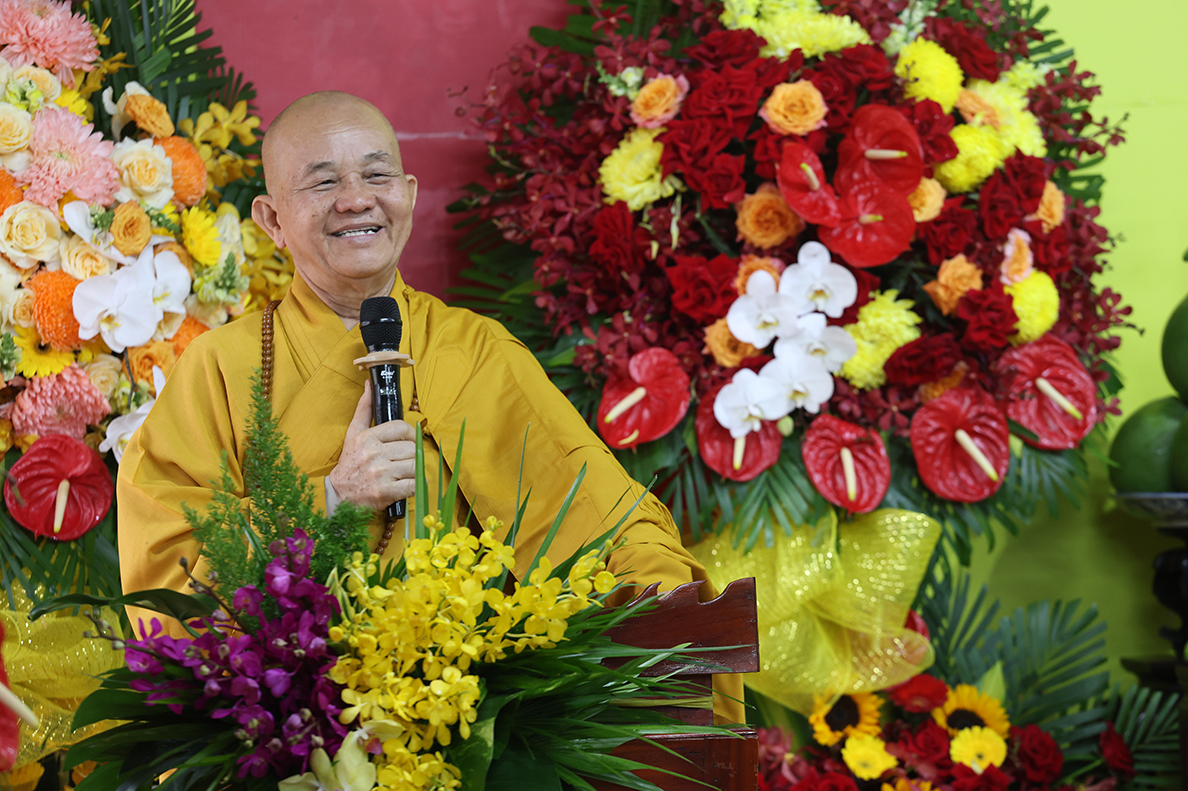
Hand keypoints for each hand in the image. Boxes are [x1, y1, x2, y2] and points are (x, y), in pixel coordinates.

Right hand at [328, 381, 415, 509]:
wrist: (338, 496)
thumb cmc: (349, 464)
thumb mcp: (353, 435)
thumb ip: (364, 409)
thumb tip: (369, 384)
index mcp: (366, 438)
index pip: (401, 428)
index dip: (409, 435)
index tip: (406, 442)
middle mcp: (373, 454)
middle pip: (411, 448)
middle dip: (412, 455)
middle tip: (405, 461)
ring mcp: (380, 473)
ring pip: (415, 465)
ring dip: (416, 471)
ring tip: (407, 474)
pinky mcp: (386, 492)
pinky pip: (414, 485)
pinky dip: (417, 486)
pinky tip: (410, 485)